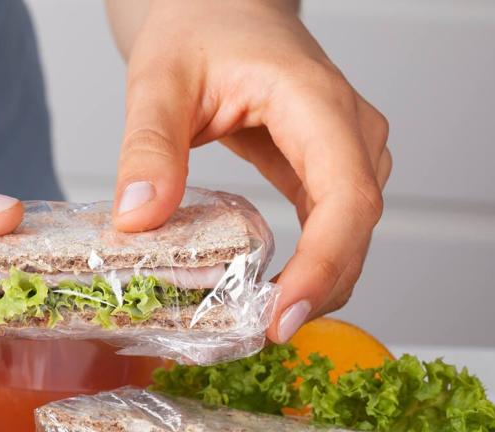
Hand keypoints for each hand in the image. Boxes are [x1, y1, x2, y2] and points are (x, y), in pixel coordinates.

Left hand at [106, 0, 390, 341]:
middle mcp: (349, 129)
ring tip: (261, 323)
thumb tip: (139, 221)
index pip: (346, 197)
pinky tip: (269, 297)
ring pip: (351, 236)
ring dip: (316, 285)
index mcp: (316, 102)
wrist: (219, 7)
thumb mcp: (158, 81)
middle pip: (356, 228)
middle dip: (317, 290)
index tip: (284, 316)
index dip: (323, 264)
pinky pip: (333, 230)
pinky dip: (307, 269)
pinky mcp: (329, 170)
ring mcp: (347, 152)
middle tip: (261, 336)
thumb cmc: (198, 27)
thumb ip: (148, 148)